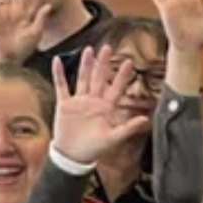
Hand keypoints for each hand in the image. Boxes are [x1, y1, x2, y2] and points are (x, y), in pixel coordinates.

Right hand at [51, 46, 151, 163]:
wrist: (73, 155)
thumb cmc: (94, 148)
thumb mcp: (113, 138)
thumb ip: (128, 128)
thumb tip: (146, 120)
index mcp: (106, 108)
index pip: (116, 88)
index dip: (122, 76)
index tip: (129, 62)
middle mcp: (94, 101)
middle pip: (99, 78)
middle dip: (103, 64)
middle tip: (108, 47)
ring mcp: (79, 101)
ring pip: (83, 79)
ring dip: (85, 65)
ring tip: (88, 50)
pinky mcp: (65, 104)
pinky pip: (61, 86)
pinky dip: (59, 74)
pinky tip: (57, 61)